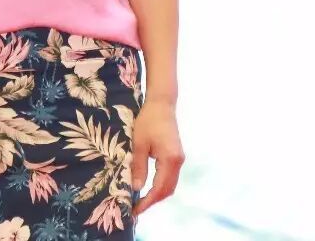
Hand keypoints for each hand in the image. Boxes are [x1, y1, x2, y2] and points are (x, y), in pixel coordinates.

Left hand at [131, 100, 183, 216]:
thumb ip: (138, 167)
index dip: (147, 202)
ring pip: (170, 185)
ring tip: (140, 202)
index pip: (159, 189)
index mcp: (170, 159)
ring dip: (156, 195)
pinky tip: (148, 188)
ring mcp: (179, 159)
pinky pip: (170, 177)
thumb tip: (136, 189)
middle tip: (135, 210)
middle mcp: (178, 162)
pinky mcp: (176, 156)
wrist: (162, 104)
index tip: (134, 211)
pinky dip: (159, 186)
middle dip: (152, 202)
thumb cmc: (148, 120)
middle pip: (167, 190)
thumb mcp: (138, 143)